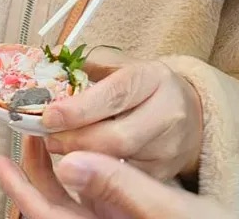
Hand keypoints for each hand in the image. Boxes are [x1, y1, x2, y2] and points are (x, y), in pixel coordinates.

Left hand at [0, 138, 226, 218]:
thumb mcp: (170, 211)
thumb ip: (121, 187)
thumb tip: (69, 164)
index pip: (48, 217)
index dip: (21, 191)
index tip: (3, 160)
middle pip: (53, 207)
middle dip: (33, 172)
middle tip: (26, 133)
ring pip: (70, 201)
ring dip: (55, 168)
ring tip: (47, 134)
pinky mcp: (124, 215)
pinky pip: (91, 197)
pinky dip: (81, 172)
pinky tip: (81, 149)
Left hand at [41, 53, 202, 181]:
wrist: (189, 112)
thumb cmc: (146, 87)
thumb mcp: (123, 65)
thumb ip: (88, 63)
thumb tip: (53, 58)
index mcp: (153, 78)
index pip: (115, 95)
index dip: (79, 109)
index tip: (49, 117)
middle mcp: (167, 113)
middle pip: (118, 137)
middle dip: (76, 141)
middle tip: (50, 138)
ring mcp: (169, 147)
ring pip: (120, 163)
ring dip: (83, 159)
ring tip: (61, 147)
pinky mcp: (165, 173)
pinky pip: (125, 180)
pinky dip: (99, 174)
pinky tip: (83, 164)